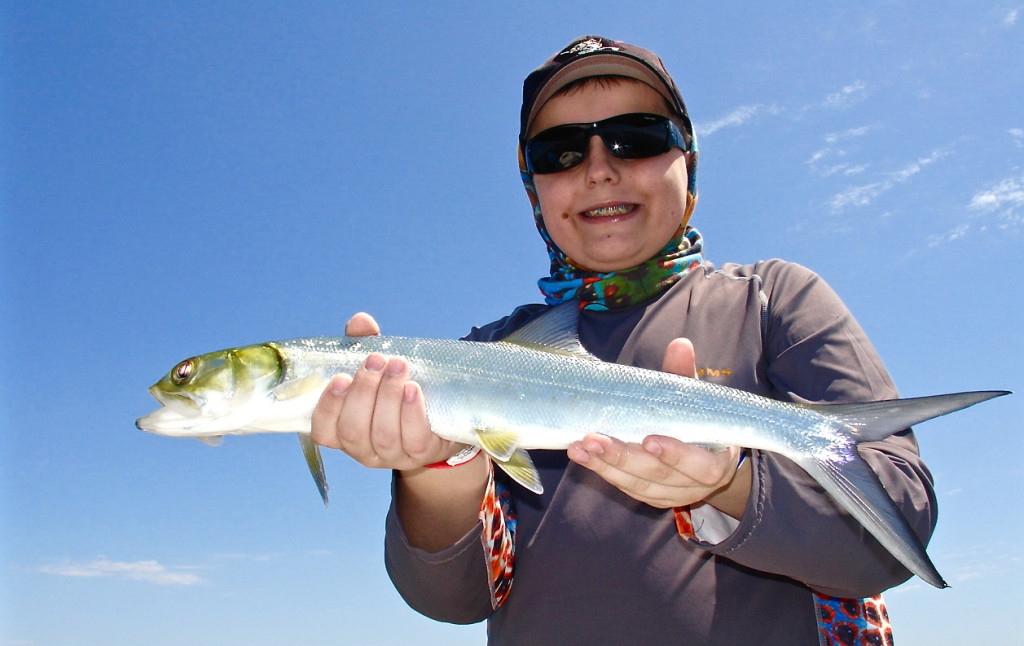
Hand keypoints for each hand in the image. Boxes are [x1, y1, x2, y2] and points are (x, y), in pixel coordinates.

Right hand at [310, 312, 464, 470]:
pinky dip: (411, 412)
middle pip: (354, 430)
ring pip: (383, 434)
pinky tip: (413, 388)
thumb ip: (364, 345)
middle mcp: (364, 450)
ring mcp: (393, 456)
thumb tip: (360, 321)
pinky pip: (414, 438)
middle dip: (364, 393)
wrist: (441, 416)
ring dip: (389, 397)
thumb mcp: (379, 368)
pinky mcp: (421, 454)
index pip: (324, 431)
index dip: (328, 407)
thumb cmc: (397, 391)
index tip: (340, 377)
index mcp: (344, 432)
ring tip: (398, 366)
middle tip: (375, 360)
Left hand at [567, 338, 750, 515]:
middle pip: (658, 476)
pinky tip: (581, 455)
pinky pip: (625, 486)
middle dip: (623, 458)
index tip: (649, 440)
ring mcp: (670, 495)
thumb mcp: (697, 399)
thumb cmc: (700, 421)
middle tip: (594, 439)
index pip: (698, 465)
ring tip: (579, 446)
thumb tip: (680, 345)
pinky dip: (602, 471)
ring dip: (605, 466)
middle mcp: (693, 485)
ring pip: (636, 484)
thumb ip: (684, 375)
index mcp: (715, 463)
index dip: (675, 455)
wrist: (709, 456)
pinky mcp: (649, 496)